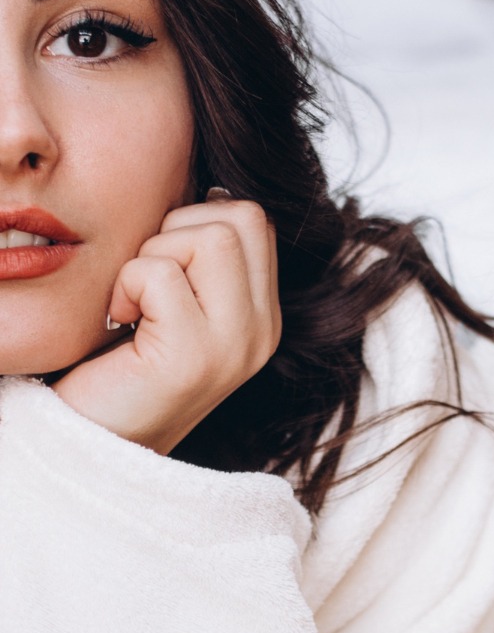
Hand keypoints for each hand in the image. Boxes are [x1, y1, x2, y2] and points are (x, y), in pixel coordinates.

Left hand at [53, 195, 280, 454]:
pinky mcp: (195, 358)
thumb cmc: (119, 366)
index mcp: (262, 317)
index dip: (196, 221)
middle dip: (179, 230)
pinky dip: (126, 286)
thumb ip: (200, 259)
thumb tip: (207, 187)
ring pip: (210, 237)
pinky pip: (160, 273)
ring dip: (152, 257)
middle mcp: (262, 332)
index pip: (254, 220)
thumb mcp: (176, 305)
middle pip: (243, 218)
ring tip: (135, 306)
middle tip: (148, 284)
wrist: (93, 445)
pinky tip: (121, 324)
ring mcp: (236, 347)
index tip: (162, 270)